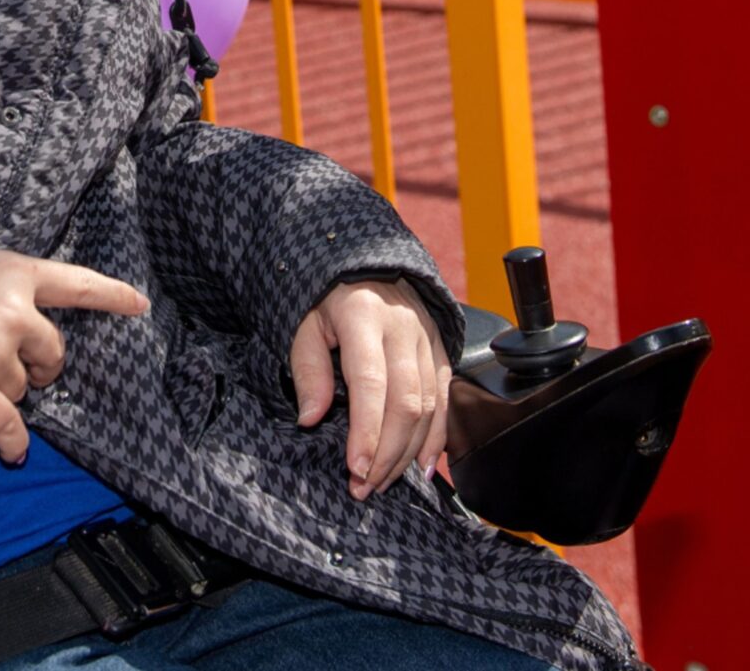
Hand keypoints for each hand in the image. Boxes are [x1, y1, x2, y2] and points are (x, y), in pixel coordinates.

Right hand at [0, 235, 148, 463]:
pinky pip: (7, 428)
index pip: (75, 283)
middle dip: (39, 367)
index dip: (111, 296)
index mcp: (10, 271)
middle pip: (51, 354)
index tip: (139, 306)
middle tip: (14, 368)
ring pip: (22, 390)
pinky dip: (11, 443)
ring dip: (1, 392)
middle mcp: (12, 312)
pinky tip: (10, 451)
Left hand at [289, 278, 450, 499]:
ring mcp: (428, 338)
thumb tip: (310, 419)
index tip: (355, 469)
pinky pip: (446, 400)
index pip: (371, 383)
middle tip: (365, 486)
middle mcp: (403, 327)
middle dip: (387, 453)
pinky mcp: (442, 349)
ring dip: (407, 452)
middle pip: (406, 403)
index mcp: (364, 316)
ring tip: (383, 481)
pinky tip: (422, 464)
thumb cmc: (327, 297)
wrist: (365, 263)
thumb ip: (308, 369)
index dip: (366, 432)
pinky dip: (437, 437)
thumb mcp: (304, 324)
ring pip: (429, 406)